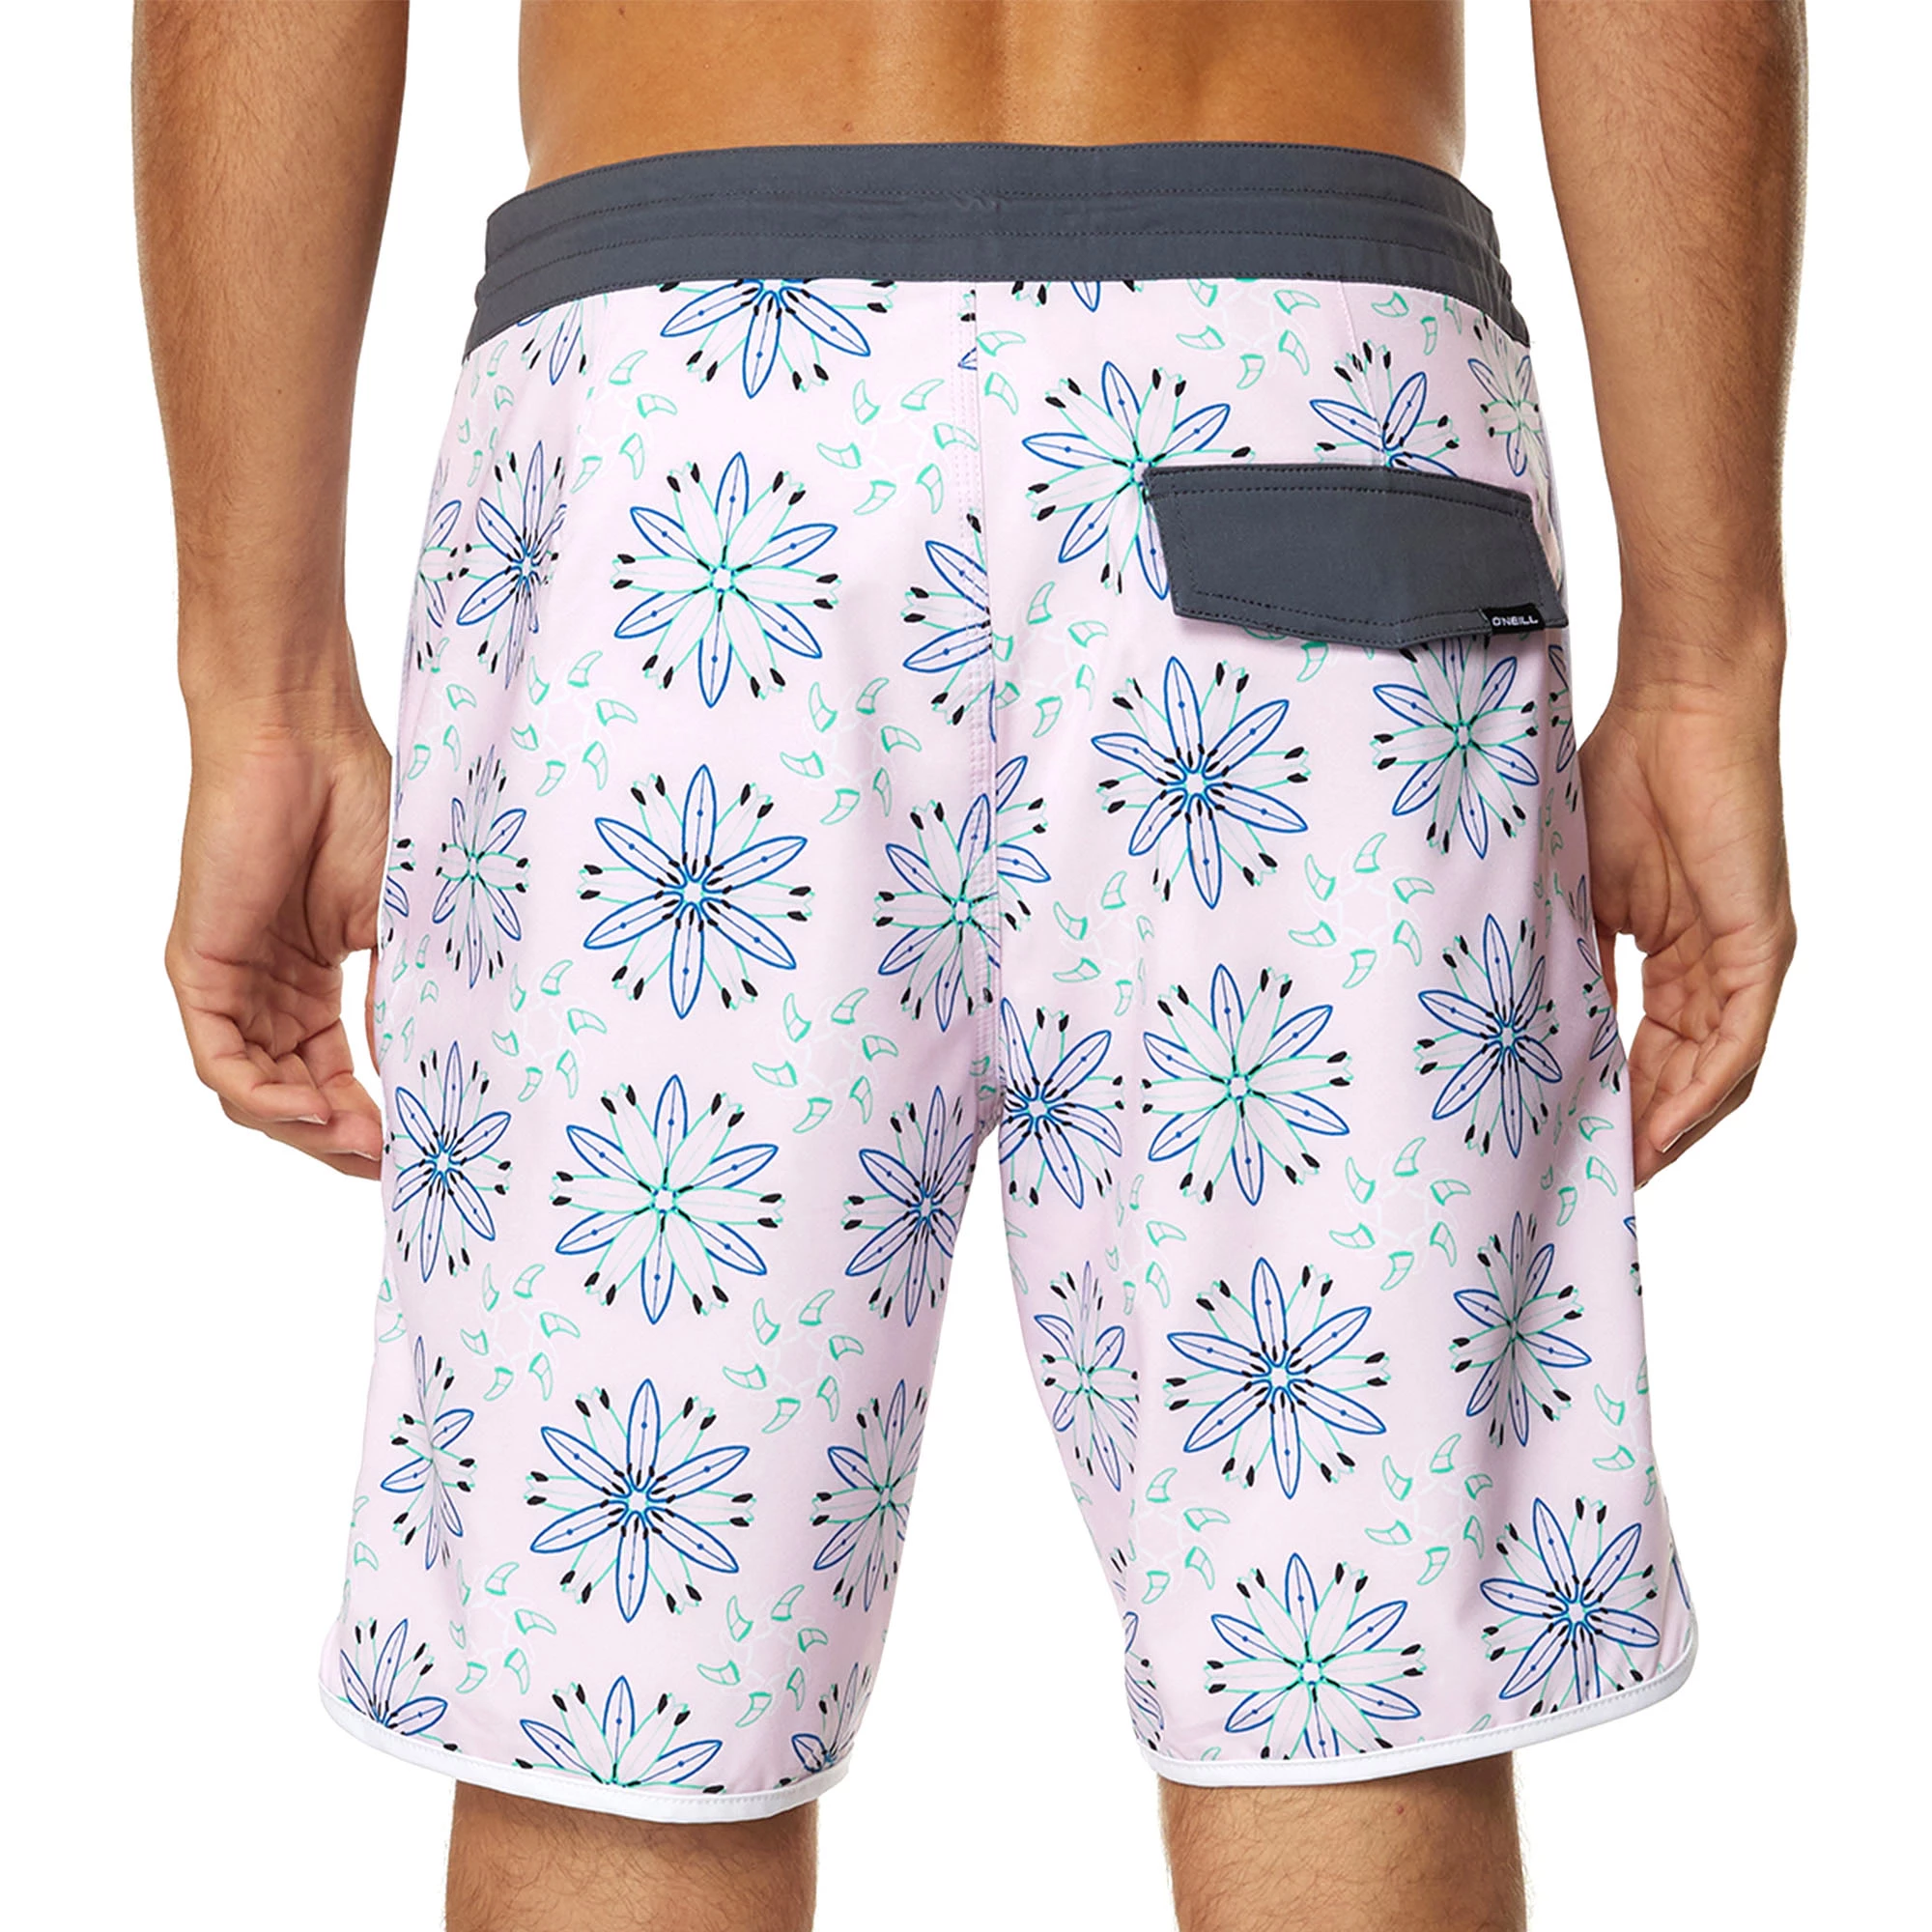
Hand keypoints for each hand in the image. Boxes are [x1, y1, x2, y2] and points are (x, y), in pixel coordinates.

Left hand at [167, 697, 390, 1174]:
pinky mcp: (198, 970)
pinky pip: (222, 1064)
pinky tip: (315, 1110)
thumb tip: (414, 1077)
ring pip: (257, 1095)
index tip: (419, 1152)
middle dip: (341, 1141)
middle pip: (295, 1099)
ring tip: (363, 1145)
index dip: (373, 1121)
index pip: (334, 1077)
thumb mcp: (399, 922)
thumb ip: (399, 999)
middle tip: (391, 1167)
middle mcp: (266, 992)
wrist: (303, 739)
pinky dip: (266, 1099)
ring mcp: (230, 984)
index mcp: (313, 982)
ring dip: (308, 1130)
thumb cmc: (360, 805)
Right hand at [1580, 659, 1795, 1183]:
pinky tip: (1663, 1131)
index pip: (1646, 1047)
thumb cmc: (1620, 775)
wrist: (1676, 707)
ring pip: (1716, 1072)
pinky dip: (1702, 1092)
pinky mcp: (1760, 944)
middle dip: (1641, 1132)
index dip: (1612, 1101)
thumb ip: (1567, 954)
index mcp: (1673, 953)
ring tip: (1623, 1174)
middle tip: (1590, 1180)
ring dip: (1672, 1129)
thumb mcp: (1575, 888)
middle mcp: (1716, 965)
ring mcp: (1742, 958)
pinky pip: (1737, 1041)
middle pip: (1683, 1074)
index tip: (1568, 1145)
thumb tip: (1527, 1025)